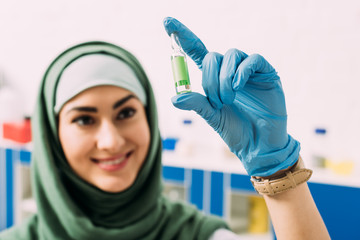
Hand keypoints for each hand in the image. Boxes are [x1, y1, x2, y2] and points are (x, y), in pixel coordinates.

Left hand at [163, 17, 299, 176]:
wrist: (259, 145)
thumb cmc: (235, 130)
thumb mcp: (211, 116)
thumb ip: (196, 104)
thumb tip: (174, 97)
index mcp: (214, 78)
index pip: (197, 51)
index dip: (183, 37)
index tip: (167, 23)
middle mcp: (230, 70)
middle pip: (213, 56)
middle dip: (209, 80)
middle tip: (216, 102)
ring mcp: (248, 71)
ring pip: (231, 56)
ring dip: (224, 79)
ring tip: (228, 100)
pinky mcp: (266, 73)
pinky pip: (253, 60)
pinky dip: (242, 71)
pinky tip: (238, 85)